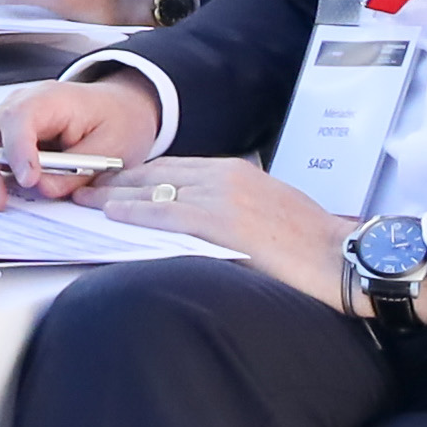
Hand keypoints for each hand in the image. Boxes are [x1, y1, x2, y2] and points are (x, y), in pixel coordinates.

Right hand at [0, 74, 165, 204]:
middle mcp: (18, 104)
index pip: (19, 117)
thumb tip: (41, 188)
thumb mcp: (113, 147)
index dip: (16, 148)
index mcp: (50, 99)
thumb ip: (77, 170)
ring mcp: (4, 117)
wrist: (117, 108)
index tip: (27, 180)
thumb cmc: (116, 122)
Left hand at [95, 156, 355, 308]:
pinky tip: (111, 214)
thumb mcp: (269, 210)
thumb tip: (202, 221)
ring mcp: (221, 196)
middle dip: (117, 180)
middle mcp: (224, 176)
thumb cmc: (314, 243)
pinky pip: (165, 213)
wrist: (343, 256)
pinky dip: (133, 212)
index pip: (173, 169)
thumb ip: (232, 207)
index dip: (138, 176)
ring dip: (114, 193)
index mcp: (235, 171)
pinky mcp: (221, 221)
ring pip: (153, 190)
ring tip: (83, 198)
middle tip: (84, 184)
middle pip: (156, 174)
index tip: (112, 182)